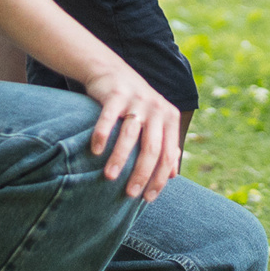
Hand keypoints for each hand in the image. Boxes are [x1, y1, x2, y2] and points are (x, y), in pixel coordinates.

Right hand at [80, 64, 183, 200]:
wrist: (113, 71)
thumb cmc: (136, 105)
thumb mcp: (156, 121)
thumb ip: (166, 145)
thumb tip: (174, 174)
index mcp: (169, 118)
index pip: (168, 154)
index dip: (159, 179)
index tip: (147, 198)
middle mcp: (156, 109)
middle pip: (151, 148)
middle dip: (141, 173)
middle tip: (130, 194)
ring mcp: (136, 101)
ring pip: (130, 135)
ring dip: (120, 158)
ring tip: (110, 177)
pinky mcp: (116, 94)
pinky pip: (109, 117)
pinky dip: (102, 134)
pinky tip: (95, 151)